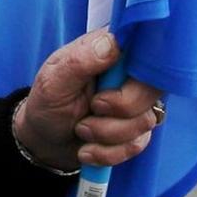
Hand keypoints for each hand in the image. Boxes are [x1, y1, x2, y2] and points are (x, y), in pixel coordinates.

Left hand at [12, 30, 163, 170]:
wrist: (45, 142)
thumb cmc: (48, 103)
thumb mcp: (53, 81)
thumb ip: (79, 60)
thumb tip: (113, 43)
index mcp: (110, 50)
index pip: (145, 47)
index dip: (140, 67)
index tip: (112, 85)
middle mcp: (129, 74)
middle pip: (151, 88)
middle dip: (119, 109)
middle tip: (91, 109)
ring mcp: (136, 103)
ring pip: (145, 121)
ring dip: (106, 133)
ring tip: (81, 129)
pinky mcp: (137, 131)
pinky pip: (137, 145)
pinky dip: (107, 152)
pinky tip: (87, 148)